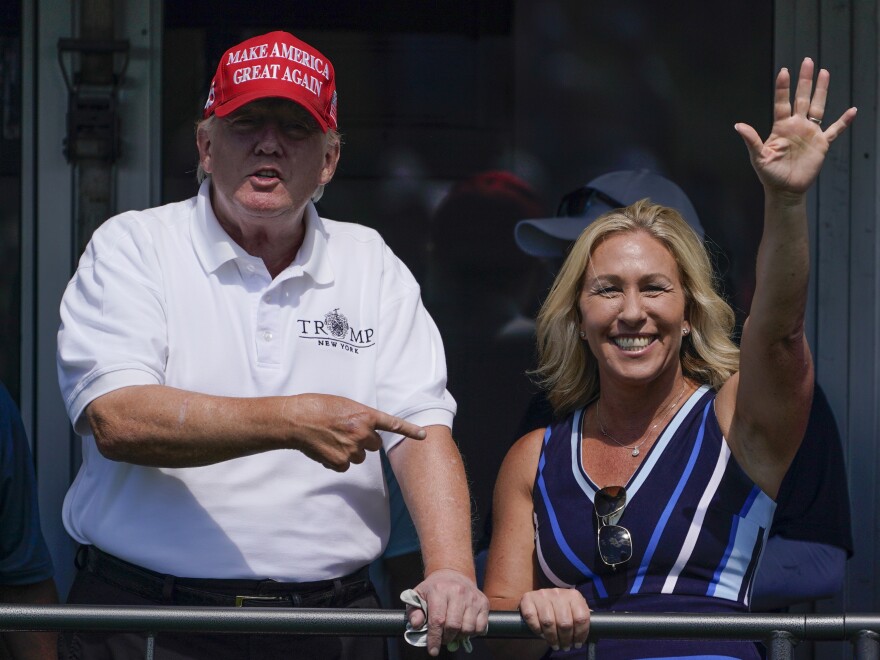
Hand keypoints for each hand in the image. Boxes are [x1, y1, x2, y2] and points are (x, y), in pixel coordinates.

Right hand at [284, 394, 425, 470]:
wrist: (296, 420)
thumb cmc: (317, 407)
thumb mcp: (344, 405)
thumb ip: (360, 417)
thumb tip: (365, 429)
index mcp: (365, 416)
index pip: (393, 424)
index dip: (410, 430)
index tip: (424, 435)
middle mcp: (362, 433)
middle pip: (374, 444)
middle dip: (364, 440)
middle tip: (346, 431)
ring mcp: (351, 449)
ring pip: (359, 456)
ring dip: (350, 450)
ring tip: (332, 438)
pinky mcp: (340, 462)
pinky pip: (345, 466)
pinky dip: (337, 460)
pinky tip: (326, 448)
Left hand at [406, 568, 488, 656]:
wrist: (453, 573)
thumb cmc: (434, 589)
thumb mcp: (418, 595)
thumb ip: (414, 611)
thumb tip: (416, 625)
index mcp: (439, 590)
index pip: (437, 620)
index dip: (435, 639)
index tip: (433, 650)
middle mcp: (458, 591)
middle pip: (454, 626)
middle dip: (446, 638)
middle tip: (443, 639)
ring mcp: (472, 596)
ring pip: (468, 628)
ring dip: (460, 636)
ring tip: (453, 632)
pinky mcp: (483, 602)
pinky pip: (481, 627)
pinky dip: (473, 633)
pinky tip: (464, 627)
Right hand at [518, 587, 590, 652]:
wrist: (538, 602)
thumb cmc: (560, 611)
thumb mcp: (573, 611)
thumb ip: (582, 618)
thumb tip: (598, 629)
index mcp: (573, 595)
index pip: (581, 617)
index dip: (580, 634)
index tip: (578, 644)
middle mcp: (558, 592)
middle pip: (565, 622)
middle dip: (566, 639)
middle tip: (565, 647)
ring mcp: (542, 594)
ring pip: (548, 622)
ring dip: (552, 638)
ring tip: (554, 644)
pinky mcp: (527, 598)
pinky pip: (532, 618)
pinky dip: (537, 629)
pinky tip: (541, 634)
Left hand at [736, 57, 855, 195]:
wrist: (785, 190)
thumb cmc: (770, 174)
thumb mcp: (758, 157)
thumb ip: (751, 140)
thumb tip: (738, 125)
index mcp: (781, 127)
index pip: (782, 102)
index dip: (783, 87)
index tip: (784, 71)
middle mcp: (796, 126)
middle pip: (802, 98)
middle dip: (805, 80)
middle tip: (808, 61)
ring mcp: (810, 133)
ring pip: (818, 106)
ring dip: (821, 91)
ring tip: (824, 72)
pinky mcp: (822, 144)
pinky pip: (835, 129)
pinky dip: (844, 121)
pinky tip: (852, 111)